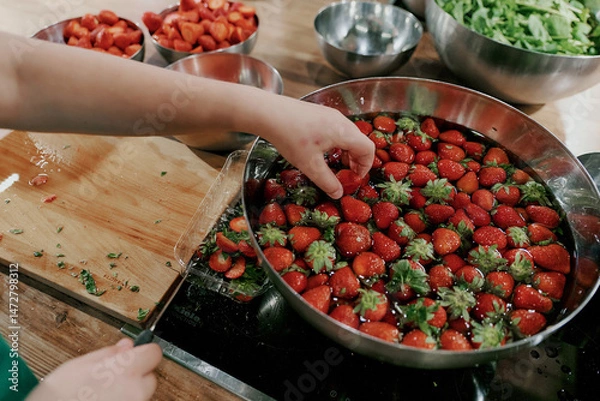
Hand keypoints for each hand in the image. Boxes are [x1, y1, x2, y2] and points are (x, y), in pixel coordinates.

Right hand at [26, 338, 161, 400]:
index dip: (143, 353)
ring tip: (102, 395)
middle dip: (135, 376)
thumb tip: (126, 346)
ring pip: (140, 395)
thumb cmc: (56, 398)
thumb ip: (108, 354)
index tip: (134, 355)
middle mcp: (135, 390)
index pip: (154, 353)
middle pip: (149, 378)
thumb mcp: (77, 366)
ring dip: (128, 393)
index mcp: (125, 370)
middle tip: (112, 378)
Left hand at [258, 98, 374, 198]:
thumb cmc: (290, 137)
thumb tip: (338, 194)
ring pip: (349, 135)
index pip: (368, 149)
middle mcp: (341, 120)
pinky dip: (338, 143)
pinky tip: (323, 151)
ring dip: (348, 151)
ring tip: (337, 164)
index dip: (366, 166)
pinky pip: (338, 129)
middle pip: (360, 141)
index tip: (355, 178)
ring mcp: (331, 114)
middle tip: (347, 174)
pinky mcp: (321, 113)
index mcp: (343, 132)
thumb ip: (327, 181)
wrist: (269, 113)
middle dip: (357, 160)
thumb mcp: (310, 165)